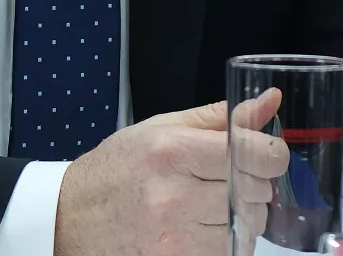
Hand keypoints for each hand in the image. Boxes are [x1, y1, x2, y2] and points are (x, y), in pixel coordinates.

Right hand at [56, 90, 287, 255]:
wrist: (70, 217)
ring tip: (219, 202)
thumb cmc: (118, 168)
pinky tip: (210, 226)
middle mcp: (175, 196)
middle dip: (257, 183)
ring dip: (244, 214)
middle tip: (237, 177)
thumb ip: (221, 117)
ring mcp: (175, 236)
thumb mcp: (164, 128)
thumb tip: (270, 100)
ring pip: (247, 227)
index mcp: (175, 152)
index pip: (255, 155)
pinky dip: (230, 240)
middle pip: (256, 193)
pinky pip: (228, 252)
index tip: (267, 154)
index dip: (272, 154)